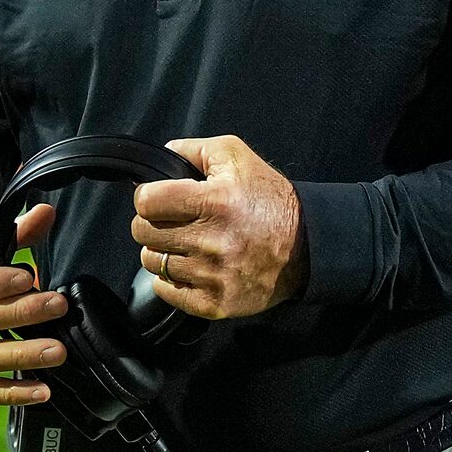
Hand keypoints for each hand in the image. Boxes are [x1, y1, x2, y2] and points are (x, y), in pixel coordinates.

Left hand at [131, 135, 305, 319]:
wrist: (307, 246)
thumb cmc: (270, 200)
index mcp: (215, 201)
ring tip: (185, 243)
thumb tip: (162, 154)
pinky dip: (171, 280)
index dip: (148, 197)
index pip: (147, 202)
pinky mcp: (215, 303)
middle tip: (173, 221)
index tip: (159, 199)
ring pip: (152, 262)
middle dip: (153, 223)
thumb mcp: (237, 156)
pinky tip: (190, 267)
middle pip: (143, 233)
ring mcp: (213, 276)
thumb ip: (194, 149)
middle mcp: (212, 241)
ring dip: (162, 251)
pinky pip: (166, 291)